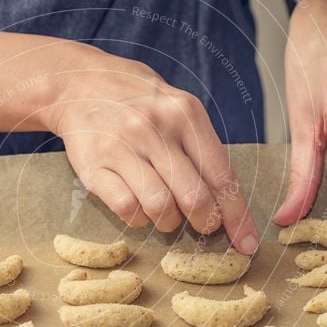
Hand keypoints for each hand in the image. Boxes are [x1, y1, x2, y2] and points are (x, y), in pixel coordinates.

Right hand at [48, 44, 258, 253]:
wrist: (80, 85)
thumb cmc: (139, 103)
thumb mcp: (177, 109)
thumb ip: (202, 148)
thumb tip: (228, 202)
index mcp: (185, 113)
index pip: (221, 174)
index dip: (237, 214)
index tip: (247, 242)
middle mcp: (154, 129)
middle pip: (194, 197)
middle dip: (206, 222)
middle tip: (204, 226)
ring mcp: (122, 147)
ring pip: (160, 207)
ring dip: (170, 221)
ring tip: (167, 214)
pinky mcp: (94, 166)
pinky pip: (127, 208)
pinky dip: (139, 218)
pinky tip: (139, 208)